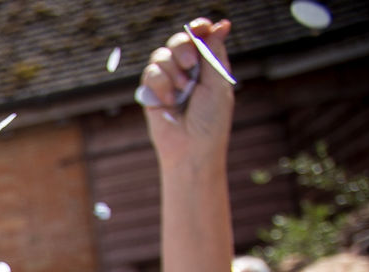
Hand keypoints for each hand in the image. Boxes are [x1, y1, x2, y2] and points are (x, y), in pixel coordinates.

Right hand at [140, 18, 233, 169]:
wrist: (190, 148)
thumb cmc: (211, 120)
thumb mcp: (219, 83)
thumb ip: (215, 53)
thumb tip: (219, 26)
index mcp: (208, 66)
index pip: (201, 37)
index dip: (199, 27)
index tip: (201, 26)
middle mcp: (187, 71)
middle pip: (179, 40)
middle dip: (184, 47)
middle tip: (190, 64)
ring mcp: (168, 81)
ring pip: (161, 55)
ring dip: (172, 70)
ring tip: (181, 90)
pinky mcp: (151, 93)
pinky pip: (150, 73)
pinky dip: (160, 84)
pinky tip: (168, 101)